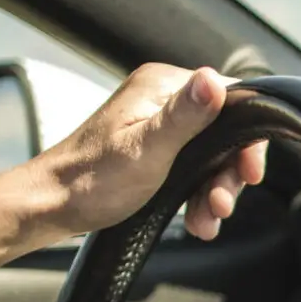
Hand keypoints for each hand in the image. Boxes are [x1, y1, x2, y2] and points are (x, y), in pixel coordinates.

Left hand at [33, 63, 266, 240]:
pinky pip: (193, 168)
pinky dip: (198, 196)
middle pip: (224, 132)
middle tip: (222, 205)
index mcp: (161, 87)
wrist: (51, 207)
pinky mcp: (154, 150)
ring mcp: (158, 125)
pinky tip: (197, 220)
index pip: (231, 99)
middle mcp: (162, 100)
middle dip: (228, 174)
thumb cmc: (90, 180)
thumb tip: (214, 80)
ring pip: (211, 156)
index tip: (249, 172)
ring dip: (215, 192)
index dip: (246, 138)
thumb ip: (184, 116)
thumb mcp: (145, 149)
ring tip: (206, 220)